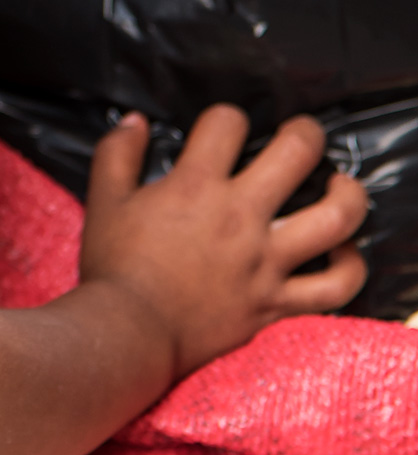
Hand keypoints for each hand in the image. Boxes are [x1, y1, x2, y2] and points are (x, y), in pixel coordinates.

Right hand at [81, 106, 367, 381]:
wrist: (128, 336)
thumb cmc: (114, 270)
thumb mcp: (105, 202)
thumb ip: (116, 154)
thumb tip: (135, 122)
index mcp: (196, 186)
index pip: (227, 123)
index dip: (225, 118)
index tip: (220, 132)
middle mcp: (240, 216)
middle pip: (297, 152)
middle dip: (304, 132)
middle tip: (300, 135)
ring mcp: (266, 261)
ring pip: (335, 217)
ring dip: (347, 194)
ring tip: (340, 185)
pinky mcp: (276, 302)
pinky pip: (333, 287)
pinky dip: (349, 268)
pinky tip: (343, 252)